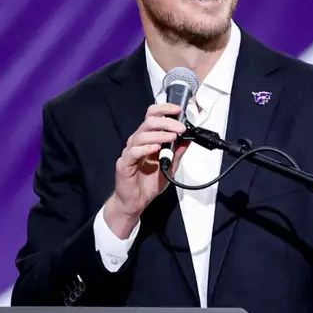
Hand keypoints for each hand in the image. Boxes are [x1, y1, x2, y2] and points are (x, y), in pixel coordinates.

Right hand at [102, 102, 186, 237]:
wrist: (136, 201)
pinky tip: (156, 149)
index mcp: (147, 139)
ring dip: (159, 134)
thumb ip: (177, 152)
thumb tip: (188, 139)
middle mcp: (137, 142)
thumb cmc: (148, 183)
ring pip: (142, 135)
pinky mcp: (124, 163)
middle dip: (167, 122)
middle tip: (180, 128)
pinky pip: (133, 152)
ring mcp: (130, 152)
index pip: (153, 116)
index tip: (179, 111)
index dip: (165, 110)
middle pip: (149, 122)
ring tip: (172, 137)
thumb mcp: (170, 166)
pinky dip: (145, 148)